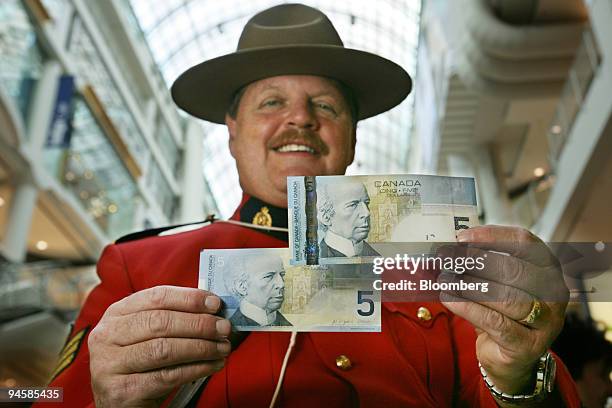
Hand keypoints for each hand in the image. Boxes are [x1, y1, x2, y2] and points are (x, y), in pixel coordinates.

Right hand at [88, 285, 231, 406]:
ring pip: (164, 349)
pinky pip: (167, 376)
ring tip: (222, 348)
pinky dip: (196, 369)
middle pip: (161, 322)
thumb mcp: (145, 335)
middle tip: (223, 328)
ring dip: (201, 347)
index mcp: (116, 314)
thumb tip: (212, 309)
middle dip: (199, 324)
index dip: (189, 298)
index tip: (215, 303)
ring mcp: (110, 365)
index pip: (156, 297)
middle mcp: (107, 336)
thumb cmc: (137, 365)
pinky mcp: (121, 392)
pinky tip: (212, 365)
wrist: (117, 404)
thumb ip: (171, 319)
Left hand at [437, 226, 568, 394]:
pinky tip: (449, 298)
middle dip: (476, 261)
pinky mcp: (529, 344)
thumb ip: (482, 263)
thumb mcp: (498, 282)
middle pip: (515, 269)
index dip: (492, 237)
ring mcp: (547, 320)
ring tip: (445, 278)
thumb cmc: (503, 311)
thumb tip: (451, 248)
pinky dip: (468, 308)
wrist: (511, 355)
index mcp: (548, 267)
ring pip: (507, 297)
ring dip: (470, 285)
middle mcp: (554, 292)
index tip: (462, 237)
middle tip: (446, 257)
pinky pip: (496, 322)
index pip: (525, 243)